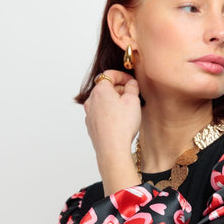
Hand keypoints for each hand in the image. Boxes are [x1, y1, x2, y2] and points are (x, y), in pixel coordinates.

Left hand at [84, 69, 141, 195]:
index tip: (131, 82)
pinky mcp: (91, 126)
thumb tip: (131, 83)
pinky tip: (119, 121)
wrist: (112, 149)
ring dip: (113, 101)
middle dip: (119, 89)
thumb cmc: (122, 125)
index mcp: (100, 90)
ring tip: (127, 110)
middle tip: (132, 96)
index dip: (122, 76)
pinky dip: (109, 113)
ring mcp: (89, 114)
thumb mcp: (133, 101)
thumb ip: (132, 87)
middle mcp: (91, 100)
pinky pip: (100, 114)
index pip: (109, 74)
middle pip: (105, 88)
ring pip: (102, 101)